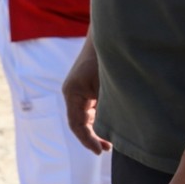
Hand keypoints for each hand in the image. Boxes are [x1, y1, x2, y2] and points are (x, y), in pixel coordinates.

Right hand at [62, 32, 109, 154]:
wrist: (110, 33)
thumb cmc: (109, 57)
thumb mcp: (109, 85)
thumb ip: (107, 108)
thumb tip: (112, 130)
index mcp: (72, 92)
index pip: (77, 124)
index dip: (88, 140)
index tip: (100, 150)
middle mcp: (72, 92)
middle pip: (79, 123)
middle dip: (92, 137)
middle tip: (107, 149)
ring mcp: (79, 90)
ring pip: (84, 116)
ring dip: (96, 128)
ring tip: (110, 141)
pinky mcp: (87, 87)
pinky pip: (90, 108)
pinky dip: (98, 118)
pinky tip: (109, 125)